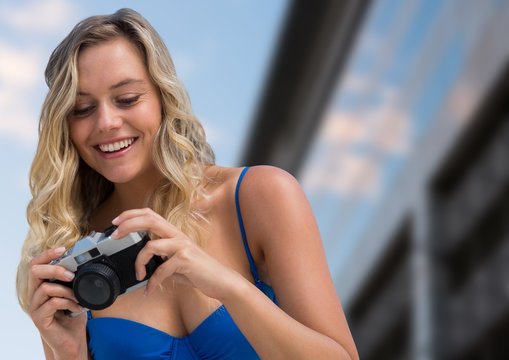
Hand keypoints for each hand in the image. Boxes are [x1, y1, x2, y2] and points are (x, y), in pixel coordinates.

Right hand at [27, 247, 87, 356]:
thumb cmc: (72, 315)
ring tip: (78, 297)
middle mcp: (34, 294)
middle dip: (55, 269)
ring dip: (67, 290)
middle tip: (71, 275)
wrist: (71, 340)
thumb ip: (74, 280)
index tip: (63, 249)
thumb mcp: (74, 293)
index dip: (47, 254)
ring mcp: (35, 307)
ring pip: (45, 288)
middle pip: (34, 271)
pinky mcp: (39, 318)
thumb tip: (86, 263)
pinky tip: (77, 308)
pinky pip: (53, 303)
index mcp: (41, 285)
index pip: (36, 264)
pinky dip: (69, 303)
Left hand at [111, 208, 244, 300]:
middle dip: (128, 225)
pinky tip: (150, 290)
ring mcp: (182, 246)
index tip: (116, 221)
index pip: (150, 214)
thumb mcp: (176, 260)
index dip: (131, 214)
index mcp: (173, 233)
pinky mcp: (185, 260)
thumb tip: (142, 263)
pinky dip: (153, 282)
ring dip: (138, 262)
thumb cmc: (198, 270)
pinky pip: (161, 271)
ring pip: (151, 246)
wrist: (220, 280)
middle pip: (149, 220)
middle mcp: (177, 235)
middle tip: (114, 236)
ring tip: (139, 275)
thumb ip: (161, 257)